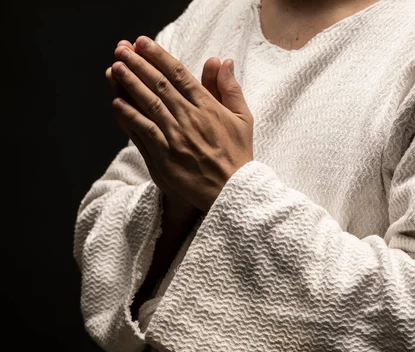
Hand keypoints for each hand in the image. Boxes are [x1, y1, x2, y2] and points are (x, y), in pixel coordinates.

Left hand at [105, 41, 224, 214]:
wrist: (234, 190)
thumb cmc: (239, 155)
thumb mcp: (243, 118)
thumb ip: (230, 88)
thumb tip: (222, 61)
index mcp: (208, 106)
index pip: (179, 74)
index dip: (159, 56)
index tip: (143, 42)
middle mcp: (190, 118)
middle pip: (159, 84)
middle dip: (138, 64)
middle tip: (121, 49)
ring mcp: (176, 137)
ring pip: (148, 104)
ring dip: (130, 84)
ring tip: (115, 68)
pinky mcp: (165, 156)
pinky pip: (144, 131)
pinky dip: (130, 116)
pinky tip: (117, 103)